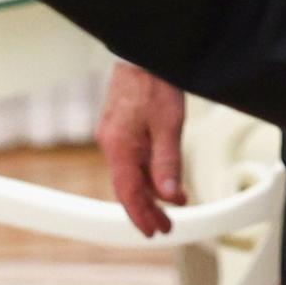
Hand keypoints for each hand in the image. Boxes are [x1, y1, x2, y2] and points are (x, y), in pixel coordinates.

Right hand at [97, 63, 187, 235]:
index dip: (142, 216)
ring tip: (173, 205)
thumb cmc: (154, 82)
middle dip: (148, 209)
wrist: (144, 52)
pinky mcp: (122, 127)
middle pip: (129, 187)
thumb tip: (171, 196)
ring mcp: (116, 135)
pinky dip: (148, 173)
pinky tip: (163, 178)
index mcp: (119, 147)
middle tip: (166, 226)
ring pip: (132, 173)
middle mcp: (112, 144)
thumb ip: (168, 162)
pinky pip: (134, 159)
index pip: (128, 193)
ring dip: (151, 192)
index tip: (155, 232)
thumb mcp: (169, 125)